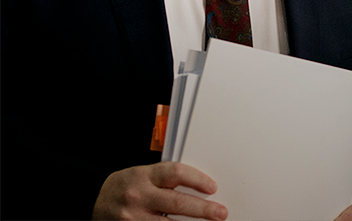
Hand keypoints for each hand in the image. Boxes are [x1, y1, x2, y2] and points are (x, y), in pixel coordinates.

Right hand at [92, 161, 225, 220]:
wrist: (91, 201)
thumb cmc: (123, 186)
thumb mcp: (141, 174)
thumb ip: (165, 179)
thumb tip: (200, 188)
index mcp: (143, 175)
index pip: (175, 173)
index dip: (197, 179)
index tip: (213, 187)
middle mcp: (137, 196)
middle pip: (176, 203)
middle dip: (203, 209)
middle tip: (220, 213)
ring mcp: (132, 217)